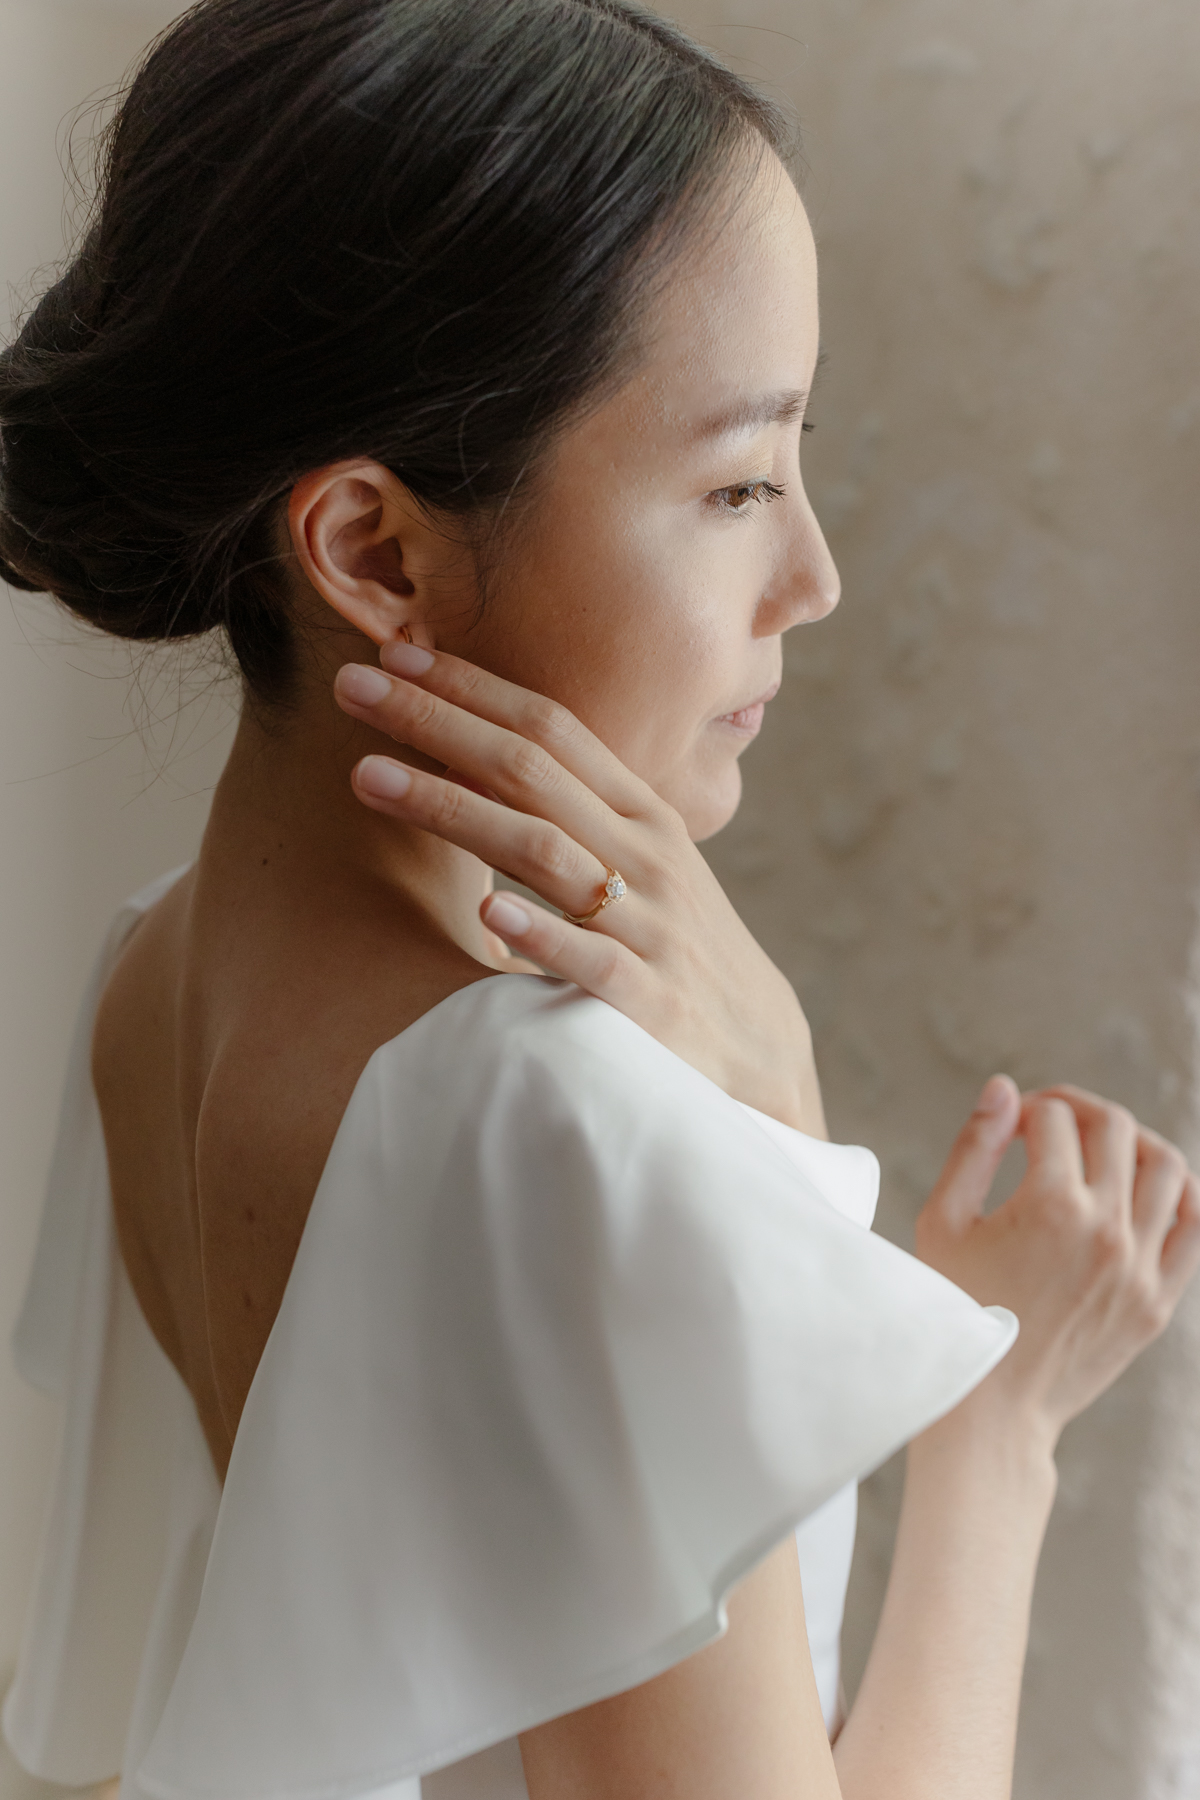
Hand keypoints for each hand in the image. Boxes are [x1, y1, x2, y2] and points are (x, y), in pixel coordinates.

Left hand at [334, 642, 824, 1132]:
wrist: (756, 1048)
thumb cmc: (674, 942)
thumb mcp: (638, 862)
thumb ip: (573, 812)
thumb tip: (475, 756)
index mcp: (640, 813)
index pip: (551, 728)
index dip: (472, 687)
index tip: (394, 652)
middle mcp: (645, 855)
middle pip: (531, 770)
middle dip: (437, 722)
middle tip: (353, 685)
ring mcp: (650, 926)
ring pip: (546, 852)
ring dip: (454, 809)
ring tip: (369, 777)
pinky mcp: (650, 1002)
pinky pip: (594, 962)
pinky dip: (542, 935)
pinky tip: (485, 913)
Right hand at [916, 1077, 1199, 1443]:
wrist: (991, 1406)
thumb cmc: (956, 1309)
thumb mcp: (944, 1220)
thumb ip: (975, 1146)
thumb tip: (1005, 1088)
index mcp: (1049, 1206)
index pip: (1054, 1117)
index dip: (1027, 1110)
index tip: (1010, 1130)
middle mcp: (1105, 1230)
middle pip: (1114, 1127)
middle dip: (1079, 1109)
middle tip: (1052, 1123)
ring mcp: (1140, 1266)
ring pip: (1167, 1165)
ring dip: (1133, 1141)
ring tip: (1102, 1150)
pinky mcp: (1158, 1299)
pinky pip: (1195, 1225)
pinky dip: (1179, 1192)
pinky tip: (1147, 1189)